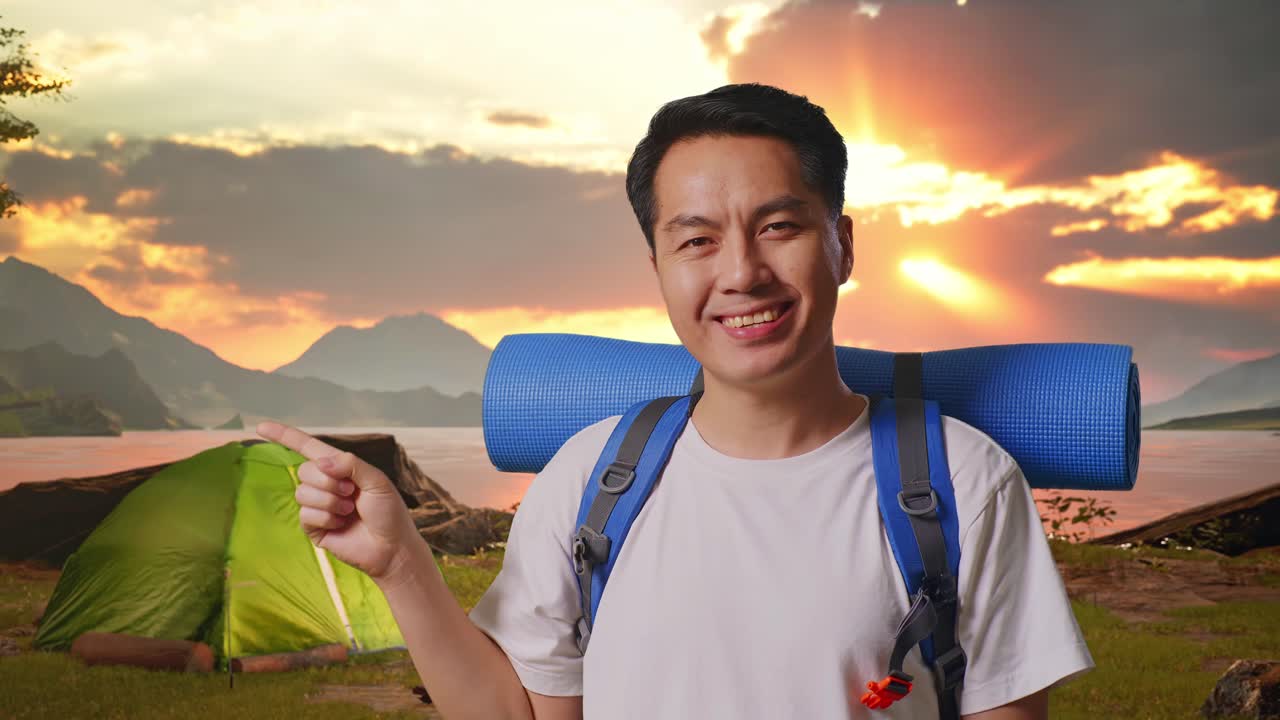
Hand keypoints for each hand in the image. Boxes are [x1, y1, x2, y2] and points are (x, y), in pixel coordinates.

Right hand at [256, 420, 417, 580]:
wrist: (391, 547)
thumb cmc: (388, 512)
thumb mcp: (376, 480)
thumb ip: (351, 464)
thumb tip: (321, 462)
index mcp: (340, 467)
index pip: (308, 447)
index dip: (285, 436)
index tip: (261, 427)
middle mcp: (325, 484)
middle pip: (304, 471)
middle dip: (328, 481)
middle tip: (351, 493)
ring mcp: (318, 506)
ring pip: (302, 493)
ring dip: (329, 501)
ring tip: (349, 510)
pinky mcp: (313, 527)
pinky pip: (305, 515)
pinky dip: (326, 518)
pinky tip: (342, 524)